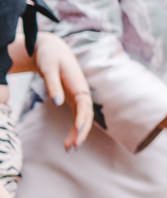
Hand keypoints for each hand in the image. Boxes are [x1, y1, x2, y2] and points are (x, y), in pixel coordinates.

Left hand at [32, 32, 91, 149]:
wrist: (51, 48)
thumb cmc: (49, 56)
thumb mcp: (48, 68)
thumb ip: (52, 85)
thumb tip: (57, 103)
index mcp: (78, 84)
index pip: (84, 103)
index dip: (82, 116)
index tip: (77, 128)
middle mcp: (82, 92)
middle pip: (86, 115)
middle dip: (81, 131)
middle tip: (72, 147)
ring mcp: (78, 96)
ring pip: (82, 118)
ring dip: (78, 134)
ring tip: (69, 149)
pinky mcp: (72, 99)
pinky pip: (76, 117)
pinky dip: (74, 129)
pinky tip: (68, 141)